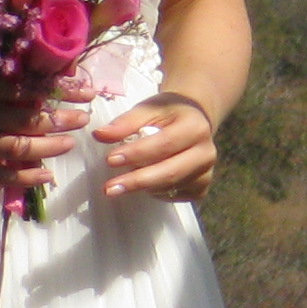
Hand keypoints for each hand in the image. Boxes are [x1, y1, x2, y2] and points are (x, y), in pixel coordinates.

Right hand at [0, 76, 86, 203]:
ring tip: (70, 143)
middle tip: (83, 119)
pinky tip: (47, 176)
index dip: (63, 92)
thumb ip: (18, 71)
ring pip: (18, 147)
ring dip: (48, 147)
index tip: (88, 94)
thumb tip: (64, 68)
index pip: (32, 89)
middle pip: (28, 119)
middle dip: (60, 121)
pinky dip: (23, 179)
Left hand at [91, 90, 216, 202]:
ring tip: (123, 182)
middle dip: (137, 181)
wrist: (194, 121)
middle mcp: (206, 151)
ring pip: (170, 187)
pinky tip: (148, 183)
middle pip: (170, 172)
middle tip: (109, 188)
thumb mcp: (149, 110)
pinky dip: (157, 193)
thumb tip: (100, 134)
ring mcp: (206, 171)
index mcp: (196, 127)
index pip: (165, 144)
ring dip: (144, 187)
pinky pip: (175, 197)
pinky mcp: (201, 187)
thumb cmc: (168, 114)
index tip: (110, 160)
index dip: (137, 153)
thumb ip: (126, 122)